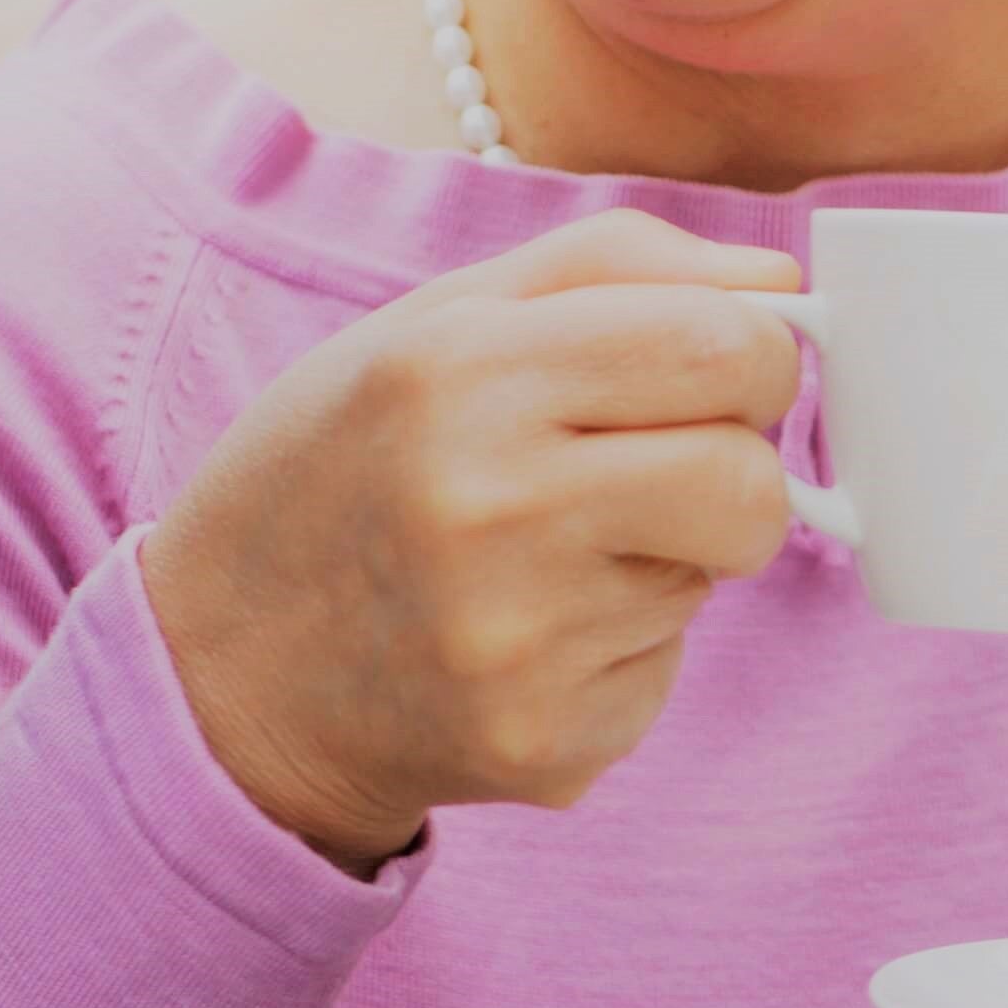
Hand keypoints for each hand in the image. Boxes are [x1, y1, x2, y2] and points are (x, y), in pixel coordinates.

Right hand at [140, 211, 802, 872]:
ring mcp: (518, 639)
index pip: (724, 347)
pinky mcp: (543, 742)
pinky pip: (664, 672)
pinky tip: (521, 630)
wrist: (222, 668)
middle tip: (654, 464)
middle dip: (734, 466)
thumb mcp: (438, 319)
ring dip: (662, 554)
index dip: (755, 355)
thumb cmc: (343, 463)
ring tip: (540, 549)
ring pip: (713, 578)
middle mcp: (490, 504)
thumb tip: (785, 280)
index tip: (714, 369)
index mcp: (462, 369)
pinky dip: (618, 646)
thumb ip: (615, 265)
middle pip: (749, 482)